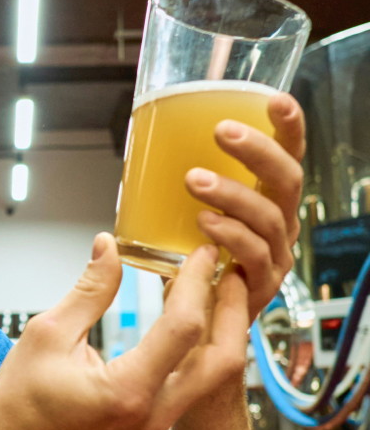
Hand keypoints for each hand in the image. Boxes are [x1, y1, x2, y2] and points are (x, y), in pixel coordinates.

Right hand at [0, 234, 248, 429]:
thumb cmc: (22, 400)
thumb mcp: (47, 334)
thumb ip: (89, 290)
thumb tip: (110, 246)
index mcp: (128, 390)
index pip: (183, 329)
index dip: (196, 283)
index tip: (199, 251)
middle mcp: (154, 411)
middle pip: (222, 359)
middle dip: (234, 309)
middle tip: (230, 268)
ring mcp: (159, 420)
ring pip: (217, 372)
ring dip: (225, 327)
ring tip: (220, 286)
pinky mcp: (156, 419)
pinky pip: (198, 379)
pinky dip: (205, 344)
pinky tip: (195, 313)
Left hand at [184, 93, 304, 319]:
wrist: (186, 329)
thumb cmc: (186, 265)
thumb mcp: (178, 213)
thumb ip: (174, 180)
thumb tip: (141, 137)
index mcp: (266, 199)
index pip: (287, 156)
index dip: (288, 127)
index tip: (275, 100)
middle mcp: (279, 224)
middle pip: (287, 180)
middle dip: (258, 151)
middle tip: (221, 132)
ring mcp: (274, 256)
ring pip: (268, 217)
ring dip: (232, 193)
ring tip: (195, 180)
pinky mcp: (260, 287)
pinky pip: (254, 256)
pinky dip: (231, 237)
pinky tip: (206, 225)